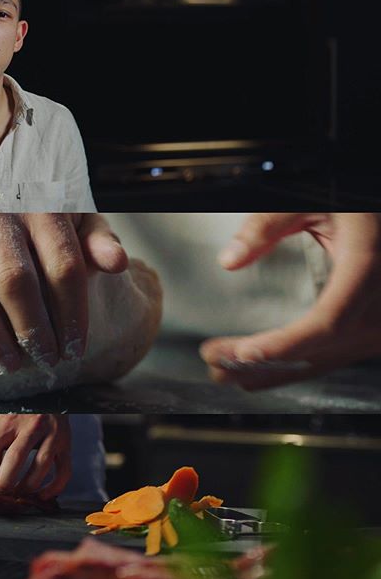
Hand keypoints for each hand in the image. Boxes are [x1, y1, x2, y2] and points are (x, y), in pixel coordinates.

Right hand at [0, 213, 127, 373]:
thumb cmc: (38, 206)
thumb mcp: (75, 214)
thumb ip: (96, 240)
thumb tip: (118, 264)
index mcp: (40, 206)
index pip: (62, 266)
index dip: (72, 314)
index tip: (75, 348)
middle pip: (15, 282)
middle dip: (33, 330)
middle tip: (47, 360)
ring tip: (10, 364)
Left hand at [0, 414, 71, 499]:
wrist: (48, 392)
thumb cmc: (20, 411)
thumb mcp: (1, 424)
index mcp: (8, 422)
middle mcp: (30, 426)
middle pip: (14, 460)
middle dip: (4, 483)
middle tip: (0, 491)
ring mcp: (51, 434)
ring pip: (40, 467)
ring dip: (27, 487)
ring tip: (19, 492)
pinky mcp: (66, 443)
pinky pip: (63, 471)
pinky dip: (53, 488)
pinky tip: (42, 494)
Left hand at [200, 213, 380, 389]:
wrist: (378, 219)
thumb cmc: (349, 207)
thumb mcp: (308, 202)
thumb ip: (267, 225)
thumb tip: (229, 260)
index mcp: (366, 267)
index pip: (330, 321)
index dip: (289, 343)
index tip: (247, 352)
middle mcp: (379, 301)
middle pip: (318, 348)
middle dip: (263, 361)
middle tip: (213, 359)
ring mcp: (378, 320)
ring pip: (322, 359)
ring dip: (270, 371)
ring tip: (222, 372)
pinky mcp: (368, 327)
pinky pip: (331, 356)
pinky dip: (293, 368)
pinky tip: (255, 376)